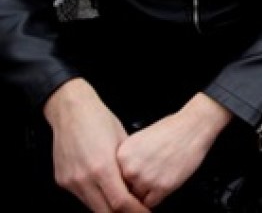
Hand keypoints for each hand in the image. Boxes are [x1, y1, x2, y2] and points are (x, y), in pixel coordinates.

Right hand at [44, 79, 149, 212]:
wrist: (72, 110)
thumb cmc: (100, 120)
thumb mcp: (124, 141)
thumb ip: (128, 167)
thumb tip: (138, 185)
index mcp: (102, 167)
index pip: (120, 202)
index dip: (135, 211)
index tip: (145, 212)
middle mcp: (84, 178)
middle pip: (105, 211)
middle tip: (136, 212)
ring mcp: (71, 181)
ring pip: (92, 207)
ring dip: (108, 208)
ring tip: (123, 204)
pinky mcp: (62, 181)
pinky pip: (81, 197)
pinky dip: (95, 199)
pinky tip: (105, 193)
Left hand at [117, 94, 230, 208]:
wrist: (194, 126)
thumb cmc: (172, 129)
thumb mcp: (140, 140)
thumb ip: (128, 160)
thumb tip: (123, 177)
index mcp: (122, 155)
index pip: (114, 179)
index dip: (122, 183)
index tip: (126, 186)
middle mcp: (130, 168)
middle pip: (124, 190)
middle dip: (132, 190)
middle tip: (142, 185)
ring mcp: (146, 179)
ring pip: (136, 200)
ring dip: (143, 196)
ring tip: (153, 186)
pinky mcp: (162, 187)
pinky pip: (151, 204)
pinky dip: (154, 200)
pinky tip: (160, 189)